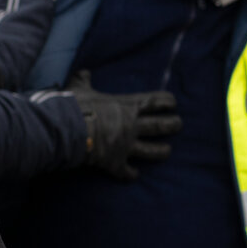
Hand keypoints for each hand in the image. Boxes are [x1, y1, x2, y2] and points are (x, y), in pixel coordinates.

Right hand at [67, 71, 182, 179]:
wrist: (67, 129)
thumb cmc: (75, 105)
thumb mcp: (79, 87)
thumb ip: (84, 79)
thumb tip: (84, 72)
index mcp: (126, 106)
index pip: (154, 102)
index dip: (166, 101)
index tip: (173, 103)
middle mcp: (131, 126)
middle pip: (159, 126)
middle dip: (172, 125)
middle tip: (179, 124)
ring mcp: (125, 146)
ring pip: (151, 151)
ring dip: (162, 151)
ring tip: (168, 151)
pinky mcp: (115, 163)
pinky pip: (127, 172)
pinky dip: (131, 174)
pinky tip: (134, 175)